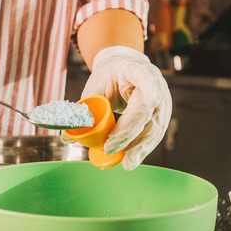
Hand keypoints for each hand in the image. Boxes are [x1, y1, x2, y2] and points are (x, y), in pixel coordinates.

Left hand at [65, 46, 170, 169]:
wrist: (124, 68)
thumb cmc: (109, 77)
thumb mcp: (96, 87)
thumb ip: (85, 109)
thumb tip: (67, 136)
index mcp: (136, 69)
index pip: (146, 78)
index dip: (150, 89)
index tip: (150, 102)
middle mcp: (155, 84)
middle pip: (146, 111)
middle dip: (130, 133)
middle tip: (111, 149)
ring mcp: (162, 101)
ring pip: (154, 127)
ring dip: (140, 147)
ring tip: (127, 162)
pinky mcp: (162, 116)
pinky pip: (154, 135)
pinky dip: (142, 148)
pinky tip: (132, 159)